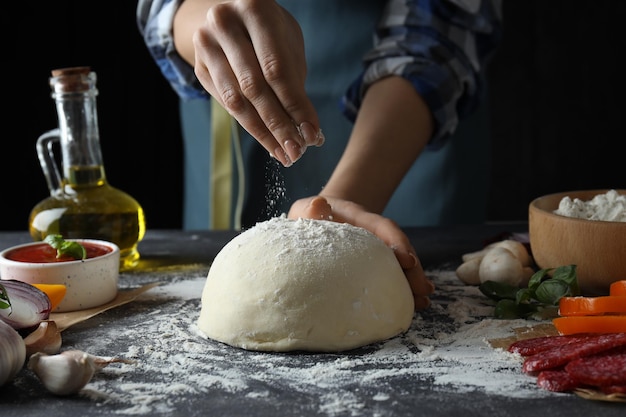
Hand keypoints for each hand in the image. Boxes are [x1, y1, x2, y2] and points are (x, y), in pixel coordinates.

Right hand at [181, 0, 323, 165]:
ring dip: (263, 133)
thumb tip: (308, 130)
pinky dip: (250, 126)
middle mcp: (224, 24)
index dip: (295, 105)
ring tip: (283, 153)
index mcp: (254, 9)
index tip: (312, 134)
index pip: (276, 68)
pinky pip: (226, 104)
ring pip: (236, 101)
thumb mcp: (287, 43)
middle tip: (297, 151)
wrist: (231, 16)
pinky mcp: (199, 68)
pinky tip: (268, 140)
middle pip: (254, 87)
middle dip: (279, 124)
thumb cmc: (269, 32)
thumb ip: (294, 80)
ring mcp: (206, 45)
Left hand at [288, 196, 434, 310]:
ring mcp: (376, 251)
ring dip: (412, 283)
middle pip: (398, 249)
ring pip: (400, 266)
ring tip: (422, 302)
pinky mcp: (374, 266)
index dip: (396, 242)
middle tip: (423, 289)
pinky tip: (413, 305)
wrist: (317, 219)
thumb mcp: (306, 210)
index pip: (382, 227)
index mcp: (358, 219)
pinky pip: (391, 277)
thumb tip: (318, 206)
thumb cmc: (310, 217)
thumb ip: (310, 210)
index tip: (408, 260)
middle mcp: (373, 235)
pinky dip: (402, 290)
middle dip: (412, 269)